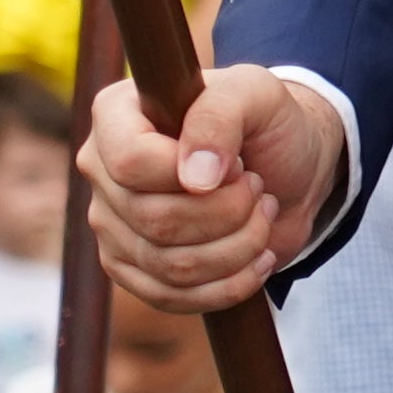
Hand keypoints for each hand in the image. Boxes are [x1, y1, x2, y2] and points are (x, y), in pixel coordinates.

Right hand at [79, 66, 337, 311]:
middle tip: (259, 189)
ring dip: (239, 247)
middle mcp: (102, 170)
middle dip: (230, 212)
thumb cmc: (269, 124)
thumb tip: (194, 177)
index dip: (190, 173)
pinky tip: (259, 258)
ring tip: (264, 216)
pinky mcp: (132, 268)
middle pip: (155, 219)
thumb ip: (220, 116)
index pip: (131, 162)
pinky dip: (229, 285)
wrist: (290, 170)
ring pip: (169, 264)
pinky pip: (170, 297)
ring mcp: (112, 223)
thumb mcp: (256, 95)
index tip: (239, 165)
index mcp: (116, 115)